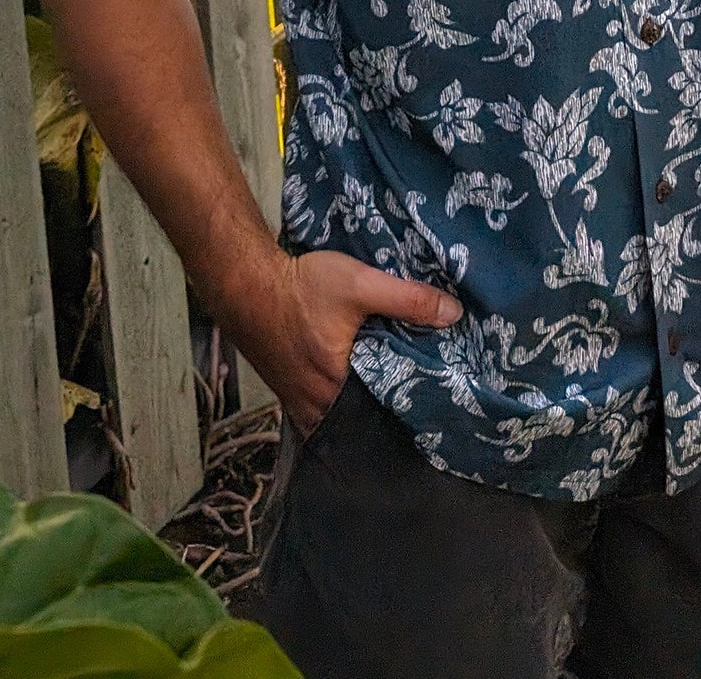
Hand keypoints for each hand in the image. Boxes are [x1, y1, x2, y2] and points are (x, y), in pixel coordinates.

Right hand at [235, 249, 461, 433]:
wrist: (247, 284)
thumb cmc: (301, 288)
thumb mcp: (361, 284)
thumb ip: (408, 299)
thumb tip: (453, 314)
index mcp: (336, 389)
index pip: (385, 415)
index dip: (413, 405)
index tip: (443, 396)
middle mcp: (316, 407)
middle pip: (366, 417)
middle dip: (394, 406)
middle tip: (429, 390)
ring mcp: (301, 402)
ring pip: (347, 411)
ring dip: (370, 399)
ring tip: (403, 383)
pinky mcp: (293, 391)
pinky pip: (329, 403)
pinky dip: (349, 393)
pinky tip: (365, 375)